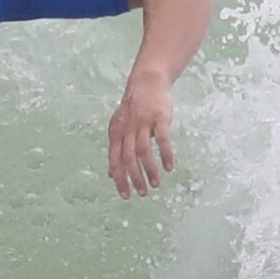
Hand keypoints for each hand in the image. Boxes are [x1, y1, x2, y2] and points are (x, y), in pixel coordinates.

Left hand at [107, 70, 176, 196]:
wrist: (146, 83)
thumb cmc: (133, 110)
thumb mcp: (119, 129)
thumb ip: (116, 151)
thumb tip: (110, 174)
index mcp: (116, 133)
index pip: (114, 160)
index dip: (119, 178)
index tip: (125, 195)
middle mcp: (127, 129)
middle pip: (128, 158)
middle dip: (134, 178)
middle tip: (142, 193)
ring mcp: (143, 123)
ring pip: (143, 151)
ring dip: (150, 170)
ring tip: (156, 184)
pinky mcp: (159, 118)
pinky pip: (162, 139)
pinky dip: (165, 154)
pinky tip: (169, 167)